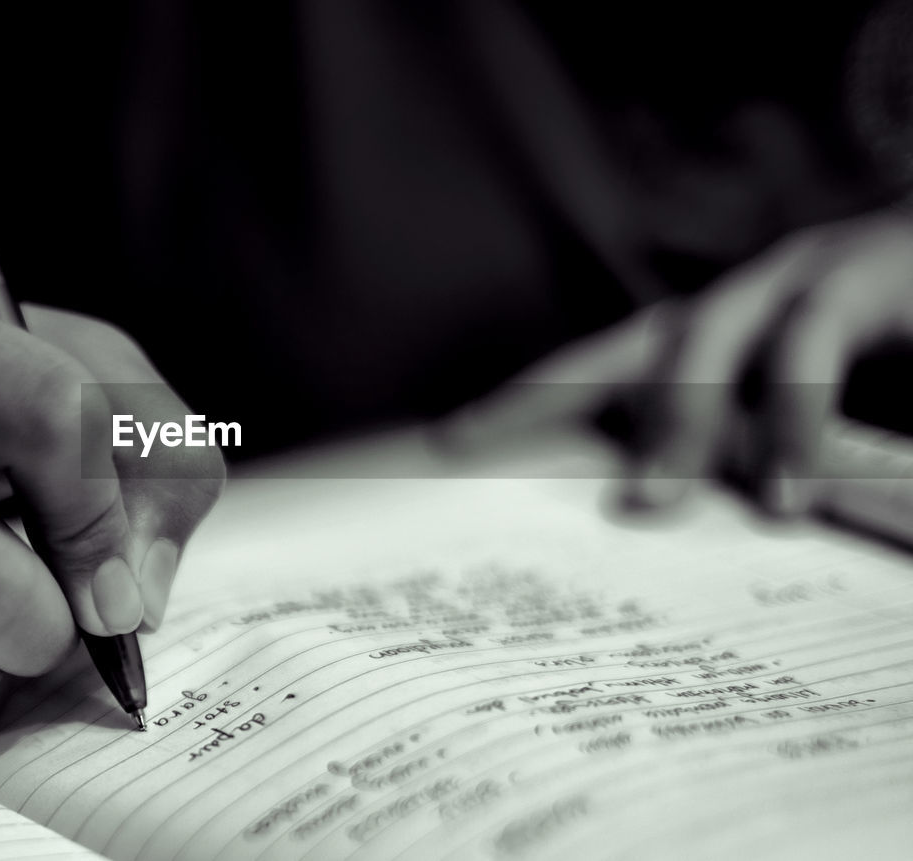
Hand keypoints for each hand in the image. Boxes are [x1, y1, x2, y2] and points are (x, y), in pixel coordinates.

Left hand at [445, 207, 912, 514]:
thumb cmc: (892, 350)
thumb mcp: (805, 417)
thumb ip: (747, 455)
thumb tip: (674, 515)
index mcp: (718, 339)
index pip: (601, 371)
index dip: (525, 403)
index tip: (449, 446)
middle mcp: (738, 303)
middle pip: (618, 344)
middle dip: (541, 391)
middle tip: (467, 444)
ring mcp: (793, 281)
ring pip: (703, 337)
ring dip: (674, 420)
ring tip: (647, 502)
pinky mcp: (862, 275)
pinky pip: (807, 342)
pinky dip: (791, 416)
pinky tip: (785, 490)